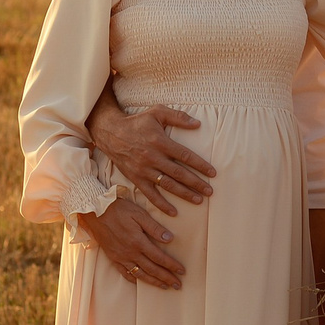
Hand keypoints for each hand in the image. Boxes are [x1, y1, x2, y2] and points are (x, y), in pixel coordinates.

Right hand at [80, 196, 185, 288]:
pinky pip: (125, 273)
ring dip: (154, 282)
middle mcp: (130, 253)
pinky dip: (134, 279)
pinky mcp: (113, 258)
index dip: (172, 265)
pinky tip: (141, 282)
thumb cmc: (118, 210)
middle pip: (152, 269)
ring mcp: (121, 257)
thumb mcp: (139, 214)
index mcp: (138, 242)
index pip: (159, 257)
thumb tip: (170, 239)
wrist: (94, 212)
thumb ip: (154, 228)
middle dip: (166, 278)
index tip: (182, 271)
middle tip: (178, 285)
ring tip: (165, 287)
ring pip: (140, 274)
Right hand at [89, 97, 216, 213]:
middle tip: (210, 191)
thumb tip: (198, 124)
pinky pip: (151, 194)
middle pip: (179, 173)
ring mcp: (144, 170)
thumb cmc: (137, 122)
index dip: (200, 165)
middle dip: (196, 183)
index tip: (213, 173)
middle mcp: (153, 158)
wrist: (111, 133)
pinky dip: (162, 204)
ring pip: (167, 185)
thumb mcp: (157, 112)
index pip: (185, 156)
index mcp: (160, 142)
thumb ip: (178, 117)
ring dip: (184, 194)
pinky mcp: (136, 178)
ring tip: (198, 200)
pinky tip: (173, 212)